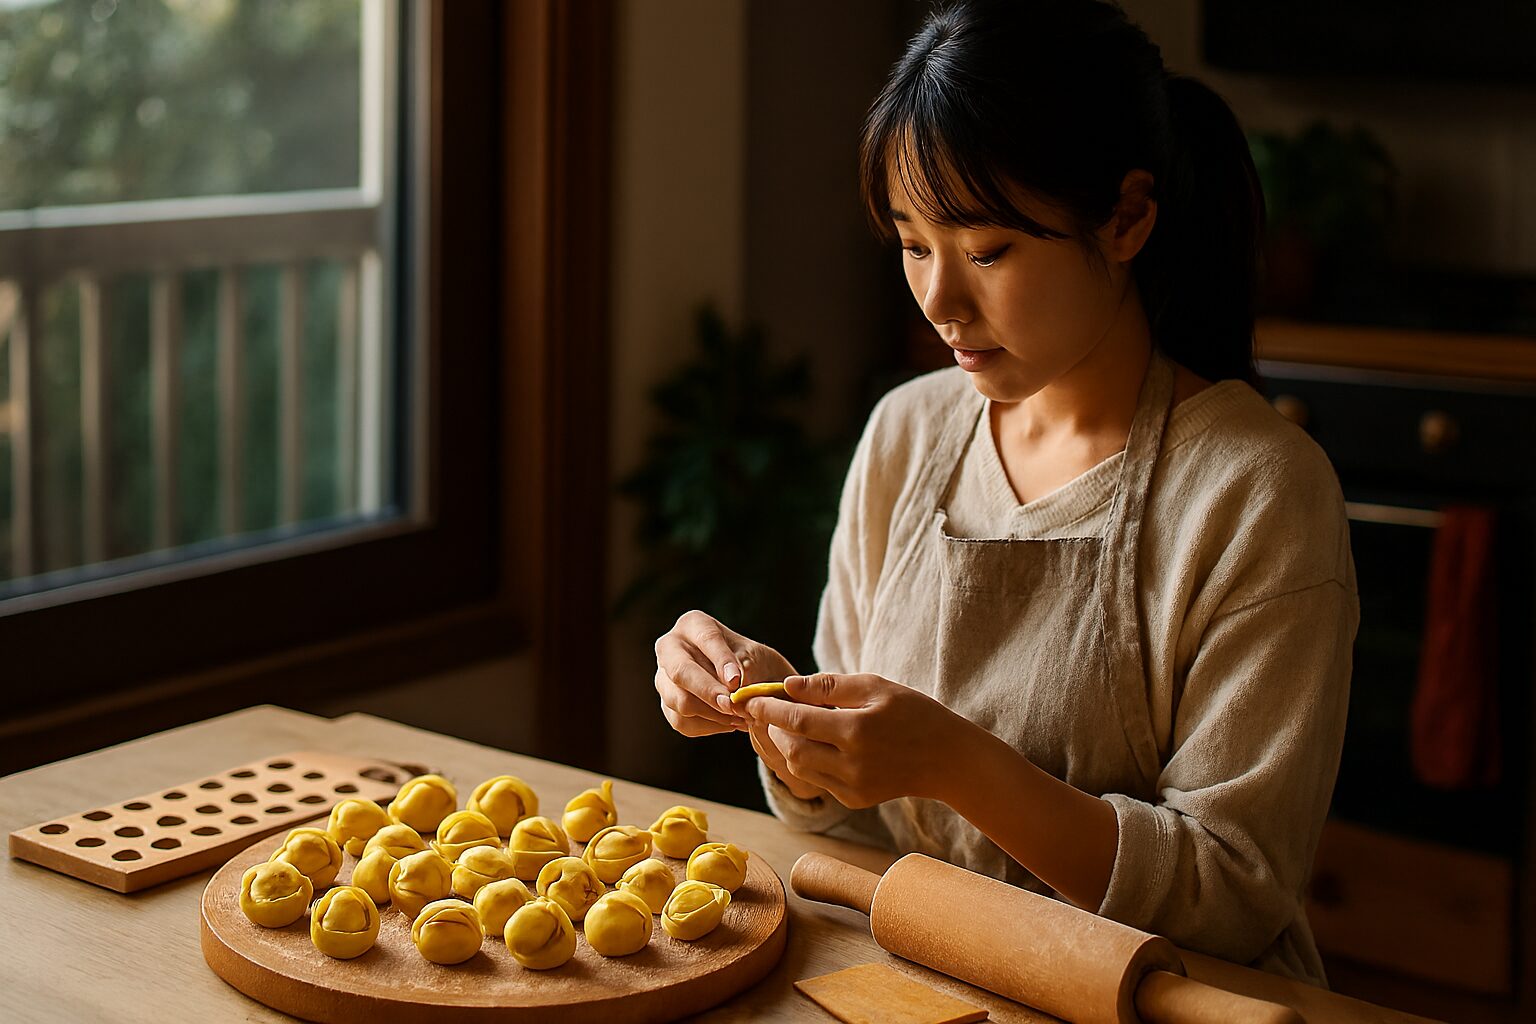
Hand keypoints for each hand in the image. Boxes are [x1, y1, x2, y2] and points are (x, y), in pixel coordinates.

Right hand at [652, 610, 796, 737]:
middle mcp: (670, 647)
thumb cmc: (752, 662)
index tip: (737, 682)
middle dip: (708, 692)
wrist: (750, 682)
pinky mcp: (667, 704)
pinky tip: (731, 723)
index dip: (721, 661)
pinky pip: (682, 722)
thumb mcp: (754, 657)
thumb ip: (742, 669)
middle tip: (734, 706)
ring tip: (742, 717)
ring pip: (680, 701)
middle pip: (681, 672)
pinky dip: (710, 726)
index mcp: (693, 623)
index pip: (705, 638)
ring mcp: (664, 677)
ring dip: (714, 714)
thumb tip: (730, 689)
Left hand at [740, 672, 978, 808]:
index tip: (750, 698)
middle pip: (791, 750)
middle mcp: (852, 763)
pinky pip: (817, 781)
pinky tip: (811, 744)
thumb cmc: (913, 713)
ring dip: (786, 747)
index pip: (796, 720)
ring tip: (786, 726)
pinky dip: (806, 762)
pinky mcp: (855, 799)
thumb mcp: (875, 686)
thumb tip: (787, 685)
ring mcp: (853, 786)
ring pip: (800, 769)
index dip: (768, 708)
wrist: (947, 758)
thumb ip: (828, 687)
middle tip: (765, 712)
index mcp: (857, 730)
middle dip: (772, 730)